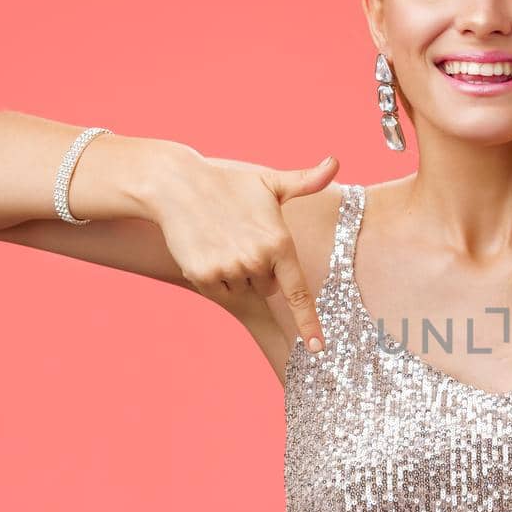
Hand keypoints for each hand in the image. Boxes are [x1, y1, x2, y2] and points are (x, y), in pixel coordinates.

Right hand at [151, 151, 341, 351]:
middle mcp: (256, 260)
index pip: (298, 293)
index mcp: (279, 243)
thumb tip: (334, 162)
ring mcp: (228, 270)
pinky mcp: (203, 276)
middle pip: (268, 287)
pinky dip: (215, 276)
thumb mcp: (269, 182)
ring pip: (243, 289)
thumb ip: (306, 181)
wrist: (177, 184)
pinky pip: (219, 290)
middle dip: (260, 269)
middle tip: (242, 238)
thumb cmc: (229, 184)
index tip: (318, 349)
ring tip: (223, 240)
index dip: (309, 323)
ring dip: (237, 273)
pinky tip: (207, 249)